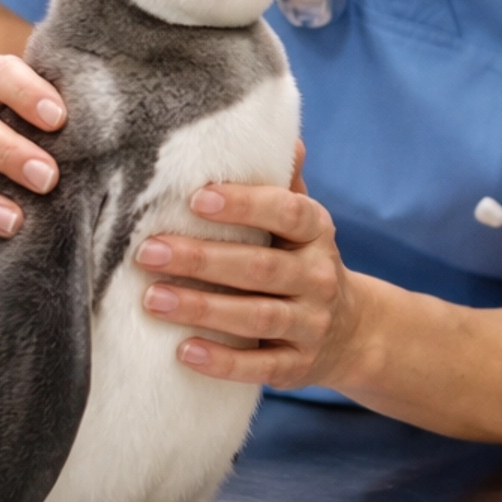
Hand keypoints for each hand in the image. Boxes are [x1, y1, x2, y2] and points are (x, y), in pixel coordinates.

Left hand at [135, 148, 364, 387]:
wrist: (353, 332)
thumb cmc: (304, 262)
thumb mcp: (303, 222)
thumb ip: (284, 184)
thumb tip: (281, 134)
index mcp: (317, 233)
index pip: (288, 212)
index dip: (245, 204)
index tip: (196, 198)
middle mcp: (318, 278)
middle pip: (261, 268)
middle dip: (203, 260)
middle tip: (148, 251)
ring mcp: (310, 325)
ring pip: (256, 318)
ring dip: (203, 309)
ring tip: (152, 299)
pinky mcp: (297, 366)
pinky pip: (260, 367)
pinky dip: (223, 361)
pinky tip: (183, 351)